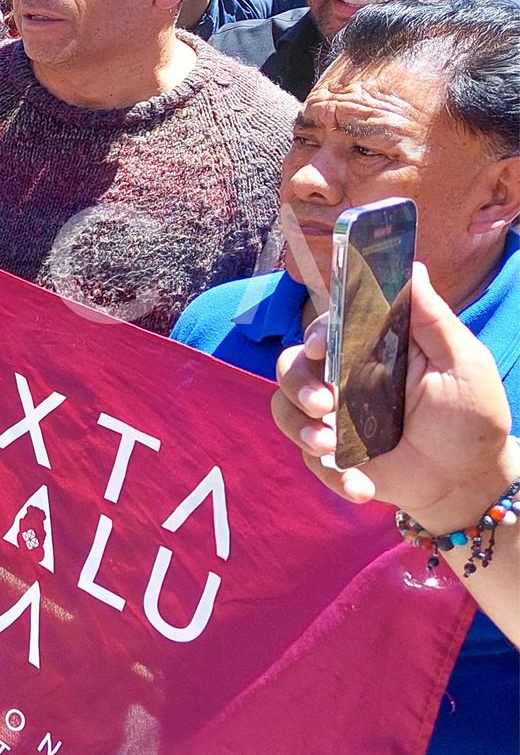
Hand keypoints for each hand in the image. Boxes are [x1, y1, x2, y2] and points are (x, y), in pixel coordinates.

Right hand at [274, 264, 514, 528]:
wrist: (469, 481)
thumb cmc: (472, 417)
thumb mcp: (463, 364)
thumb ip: (433, 320)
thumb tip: (411, 267)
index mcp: (372, 350)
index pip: (329, 329)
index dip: (316, 333)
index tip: (321, 347)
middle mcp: (344, 379)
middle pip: (291, 365)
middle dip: (296, 383)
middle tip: (323, 405)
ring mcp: (333, 418)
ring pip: (284, 408)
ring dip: (299, 426)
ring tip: (328, 446)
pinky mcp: (331, 456)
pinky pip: (307, 459)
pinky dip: (330, 474)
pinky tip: (361, 487)